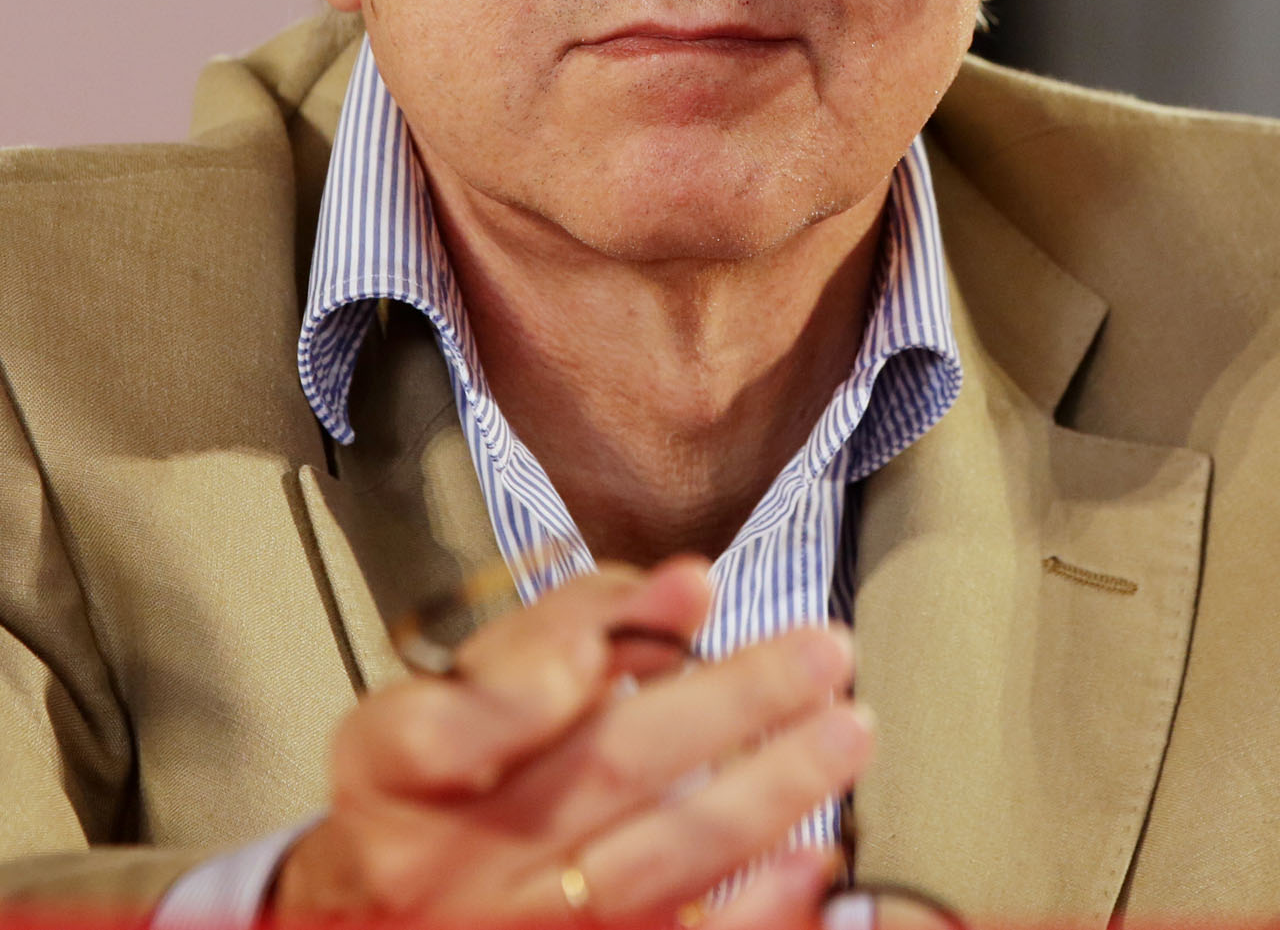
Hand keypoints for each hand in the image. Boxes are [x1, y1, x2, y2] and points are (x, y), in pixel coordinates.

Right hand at [273, 556, 872, 925]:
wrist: (371, 929)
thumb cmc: (425, 789)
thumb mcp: (444, 691)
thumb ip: (552, 631)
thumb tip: (678, 591)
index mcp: (390, 768)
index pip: (466, 712)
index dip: (573, 650)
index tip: (688, 586)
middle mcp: (441, 860)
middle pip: (597, 773)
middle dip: (726, 703)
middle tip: (821, 650)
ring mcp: (507, 929)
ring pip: (651, 863)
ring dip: (763, 794)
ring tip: (844, 731)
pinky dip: (750, 908)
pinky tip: (813, 857)